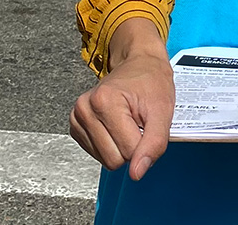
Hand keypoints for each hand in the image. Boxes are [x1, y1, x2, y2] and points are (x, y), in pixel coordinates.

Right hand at [69, 20, 173, 177]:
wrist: (139, 63)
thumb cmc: (152, 83)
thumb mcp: (162, 112)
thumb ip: (153, 144)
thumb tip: (136, 173)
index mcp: (104, 101)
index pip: (129, 151)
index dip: (144, 143)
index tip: (147, 123)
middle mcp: (84, 108)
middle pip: (114, 159)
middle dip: (131, 147)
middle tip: (138, 123)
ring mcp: (76, 117)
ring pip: (105, 160)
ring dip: (121, 146)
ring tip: (127, 122)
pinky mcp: (75, 126)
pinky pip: (97, 154)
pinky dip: (111, 145)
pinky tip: (116, 126)